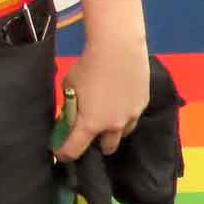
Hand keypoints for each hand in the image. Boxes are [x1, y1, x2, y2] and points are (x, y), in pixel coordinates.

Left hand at [54, 39, 149, 159]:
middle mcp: (113, 126)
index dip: (64, 154)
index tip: (60, 152)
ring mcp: (131, 116)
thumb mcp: (69, 87)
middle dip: (96, 145)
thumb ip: (70, 105)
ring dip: (114, 131)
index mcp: (90, 125)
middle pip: (107, 148)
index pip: (74, 150)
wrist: (118, 49)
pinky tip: (120, 102)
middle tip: (89, 135)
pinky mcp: (144, 104)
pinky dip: (125, 115)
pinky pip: (133, 117)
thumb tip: (71, 113)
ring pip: (123, 134)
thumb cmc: (87, 67)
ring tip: (107, 118)